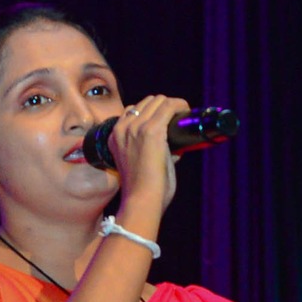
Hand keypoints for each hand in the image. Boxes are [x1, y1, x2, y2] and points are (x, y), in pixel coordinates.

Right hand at [100, 94, 190, 219]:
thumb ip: (154, 154)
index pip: (133, 111)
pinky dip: (179, 106)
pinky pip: (168, 107)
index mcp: (115, 136)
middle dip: (164, 106)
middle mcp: (122, 128)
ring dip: (172, 104)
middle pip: (146, 102)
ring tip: (183, 114)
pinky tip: (186, 110)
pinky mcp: (151, 131)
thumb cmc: (143, 192)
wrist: (141, 200)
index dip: (152, 112)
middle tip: (178, 117)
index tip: (167, 119)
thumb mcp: (139, 166)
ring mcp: (136, 128)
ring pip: (158, 101)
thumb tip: (175, 150)